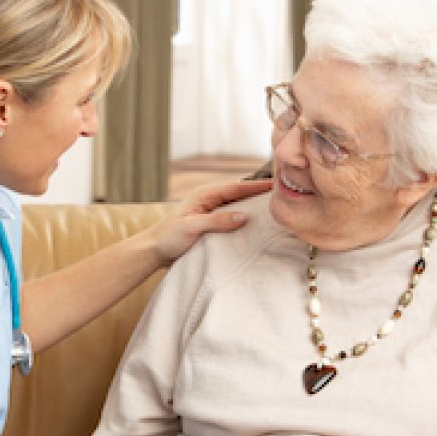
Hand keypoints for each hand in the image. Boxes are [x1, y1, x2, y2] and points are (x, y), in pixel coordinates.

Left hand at [149, 180, 271, 262]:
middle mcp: (209, 200)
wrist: (152, 251)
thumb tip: (244, 216)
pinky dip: (244, 220)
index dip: (257, 186)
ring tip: (276, 210)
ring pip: (237, 206)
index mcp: (204, 195)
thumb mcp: (192, 228)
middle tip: (284, 195)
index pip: (237, 187)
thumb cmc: (168, 237)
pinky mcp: (210, 225)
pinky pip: (232, 219)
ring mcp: (210, 212)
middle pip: (240, 194)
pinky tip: (256, 226)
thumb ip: (217, 221)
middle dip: (260, 194)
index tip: (278, 184)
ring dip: (253, 207)